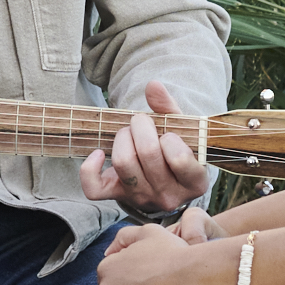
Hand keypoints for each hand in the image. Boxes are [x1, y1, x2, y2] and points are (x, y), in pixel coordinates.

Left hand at [77, 80, 216, 217]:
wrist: (165, 180)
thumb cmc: (176, 150)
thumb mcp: (182, 131)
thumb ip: (169, 107)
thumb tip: (152, 85)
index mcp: (194, 183)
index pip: (179, 158)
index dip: (169, 138)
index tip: (168, 134)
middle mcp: (169, 197)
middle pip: (147, 154)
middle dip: (141, 127)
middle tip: (142, 122)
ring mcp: (142, 199)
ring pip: (123, 163)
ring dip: (122, 138)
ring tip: (128, 133)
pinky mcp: (118, 197)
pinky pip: (94, 189)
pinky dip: (90, 168)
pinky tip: (98, 153)